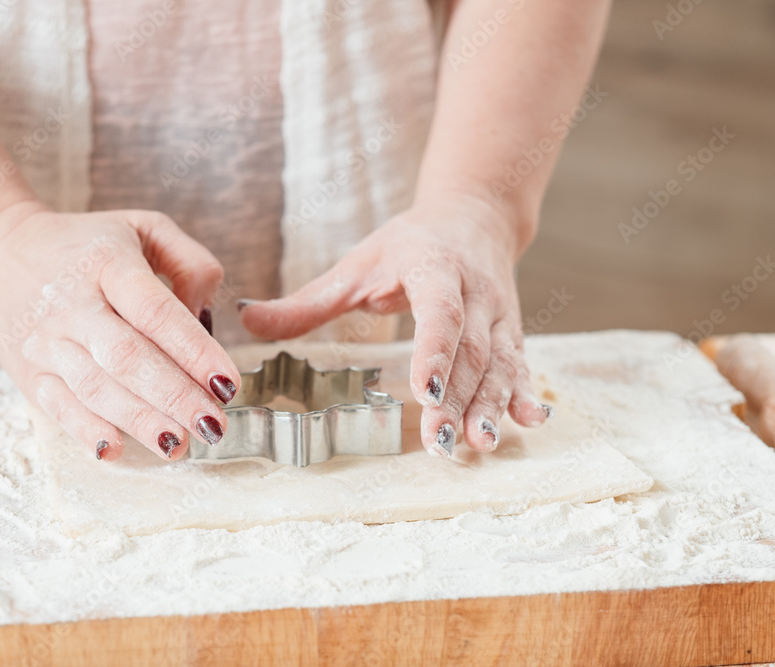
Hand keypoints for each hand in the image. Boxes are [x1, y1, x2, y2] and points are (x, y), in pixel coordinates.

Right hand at [0, 206, 240, 461]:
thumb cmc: (86, 245)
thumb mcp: (143, 227)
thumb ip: (189, 263)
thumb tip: (208, 317)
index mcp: (108, 264)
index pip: (155, 312)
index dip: (194, 350)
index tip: (227, 383)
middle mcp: (73, 304)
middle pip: (127, 357)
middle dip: (175, 396)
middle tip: (213, 424)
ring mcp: (47, 342)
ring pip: (95, 388)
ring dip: (140, 421)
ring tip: (180, 445)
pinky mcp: (29, 372)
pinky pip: (57, 407)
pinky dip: (86, 431)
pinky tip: (116, 451)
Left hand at [239, 193, 550, 455]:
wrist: (476, 216)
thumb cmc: (409, 244)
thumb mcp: (357, 264)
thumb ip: (308, 301)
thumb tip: (246, 318)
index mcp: (434, 268)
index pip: (439, 312)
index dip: (434, 350)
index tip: (424, 388)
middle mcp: (475, 292)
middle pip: (470, 350)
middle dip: (456, 399)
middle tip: (441, 441)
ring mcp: (499, 314)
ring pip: (499, 364)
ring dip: (490, 405)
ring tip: (477, 443)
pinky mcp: (513, 332)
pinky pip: (521, 364)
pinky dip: (525, 394)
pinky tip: (531, 422)